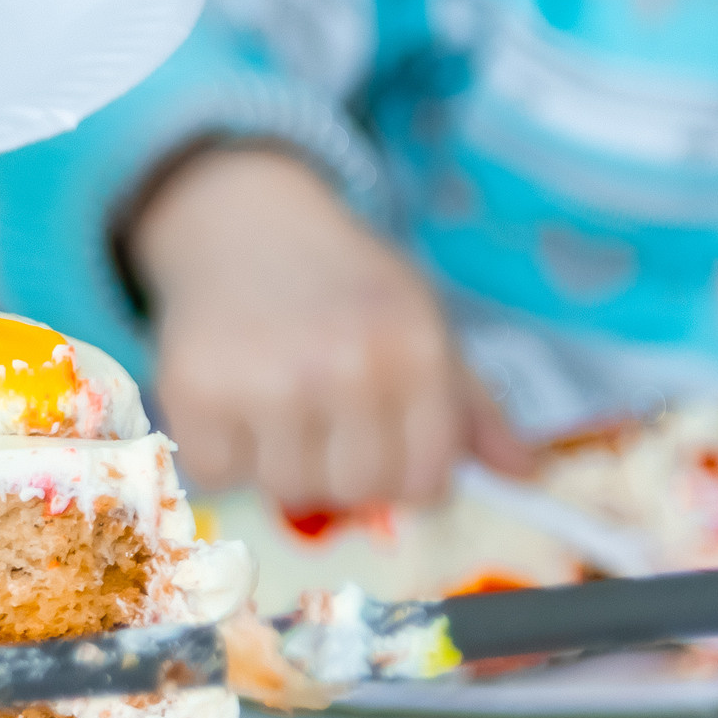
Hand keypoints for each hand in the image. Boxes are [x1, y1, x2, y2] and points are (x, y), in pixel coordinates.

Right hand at [127, 145, 530, 508]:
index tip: (383, 445)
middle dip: (342, 469)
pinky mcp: (194, 393)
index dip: (405, 475)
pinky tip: (234, 407)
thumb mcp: (421, 325)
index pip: (424, 482)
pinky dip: (223, 454)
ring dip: (281, 463)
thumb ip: (470, 407)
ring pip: (286, 490)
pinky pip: (218, 476)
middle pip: (354, 491)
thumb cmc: (345, 286)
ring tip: (278, 409)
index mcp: (413, 350)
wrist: (244, 226)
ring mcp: (264, 382)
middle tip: (324, 422)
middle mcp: (342, 367)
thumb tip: (523, 474)